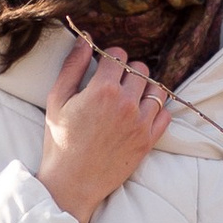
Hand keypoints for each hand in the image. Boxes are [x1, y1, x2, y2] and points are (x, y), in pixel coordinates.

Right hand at [37, 32, 170, 222]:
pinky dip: (156, 111)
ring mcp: (141, 123)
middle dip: (127, 72)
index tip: (103, 69)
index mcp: (103, 90)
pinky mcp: (149, 141)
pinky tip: (139, 115)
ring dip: (144, 89)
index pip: (119, 55)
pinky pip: (165, 114)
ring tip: (128, 99)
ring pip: (157, 90)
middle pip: (140, 69)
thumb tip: (86, 39)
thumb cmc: (60, 141)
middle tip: (113, 86)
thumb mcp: (57, 100)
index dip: (109, 59)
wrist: (72, 182)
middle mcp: (126, 104)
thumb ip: (73, 66)